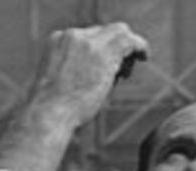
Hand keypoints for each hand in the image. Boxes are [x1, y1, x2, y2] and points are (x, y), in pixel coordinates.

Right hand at [0, 24, 149, 170]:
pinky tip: (145, 56)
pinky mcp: (102, 52)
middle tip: (123, 73)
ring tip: (129, 71)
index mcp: (59, 41)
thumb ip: (74, 75)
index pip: (88, 37)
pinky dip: (139, 46)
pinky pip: (128, 39)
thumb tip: (92, 83)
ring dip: (127, 50)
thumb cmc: (52, 111)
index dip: (102, 51)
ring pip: (117, 32)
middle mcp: (72, 36)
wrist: (49, 112)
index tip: (109, 70)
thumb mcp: (58, 86)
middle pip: (103, 33)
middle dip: (115, 51)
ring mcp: (87, 41)